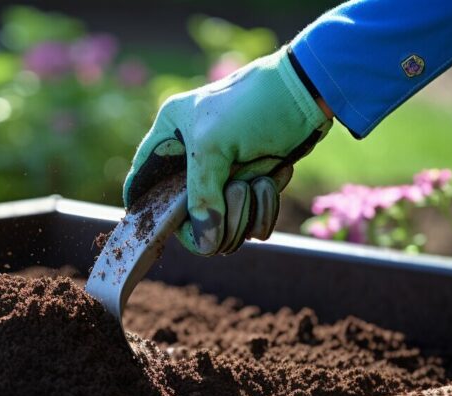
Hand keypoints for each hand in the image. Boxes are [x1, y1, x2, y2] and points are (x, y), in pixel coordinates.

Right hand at [123, 47, 332, 254]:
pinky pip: (248, 220)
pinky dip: (265, 206)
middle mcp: (192, 158)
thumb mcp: (213, 148)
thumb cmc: (253, 107)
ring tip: (261, 179)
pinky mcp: (250, 183)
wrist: (310, 94)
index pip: (142, 180)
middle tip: (237, 192)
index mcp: (170, 136)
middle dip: (216, 214)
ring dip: (246, 209)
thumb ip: (201, 198)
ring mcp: (222, 174)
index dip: (145, 208)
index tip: (156, 231)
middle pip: (186, 215)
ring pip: (221, 223)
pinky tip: (274, 177)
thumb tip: (205, 246)